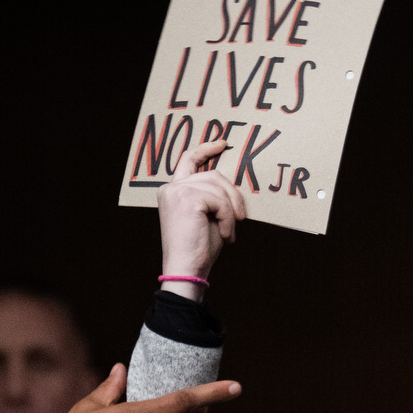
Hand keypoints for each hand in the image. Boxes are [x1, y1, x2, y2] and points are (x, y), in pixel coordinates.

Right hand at [158, 139, 249, 285]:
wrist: (186, 269)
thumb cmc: (198, 249)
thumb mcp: (207, 217)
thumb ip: (212, 197)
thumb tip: (231, 184)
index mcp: (173, 191)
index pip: (188, 160)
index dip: (205, 149)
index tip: (223, 143)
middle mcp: (171, 188)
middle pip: (213, 174)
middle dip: (232, 194)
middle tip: (241, 217)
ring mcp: (178, 191)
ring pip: (219, 187)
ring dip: (231, 211)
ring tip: (229, 232)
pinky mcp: (188, 199)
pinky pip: (220, 201)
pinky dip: (228, 219)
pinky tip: (225, 236)